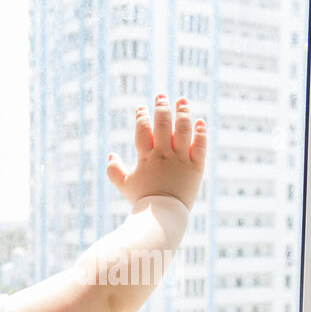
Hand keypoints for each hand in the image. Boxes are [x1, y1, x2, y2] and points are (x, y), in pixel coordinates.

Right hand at [106, 95, 206, 209]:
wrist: (163, 216)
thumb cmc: (142, 201)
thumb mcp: (124, 185)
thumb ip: (114, 170)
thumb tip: (110, 155)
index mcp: (145, 157)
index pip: (143, 130)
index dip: (142, 116)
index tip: (142, 108)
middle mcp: (163, 154)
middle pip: (163, 124)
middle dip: (161, 107)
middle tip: (161, 96)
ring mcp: (180, 159)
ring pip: (183, 129)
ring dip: (182, 112)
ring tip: (182, 100)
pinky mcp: (196, 167)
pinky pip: (200, 145)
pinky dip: (200, 132)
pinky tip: (200, 122)